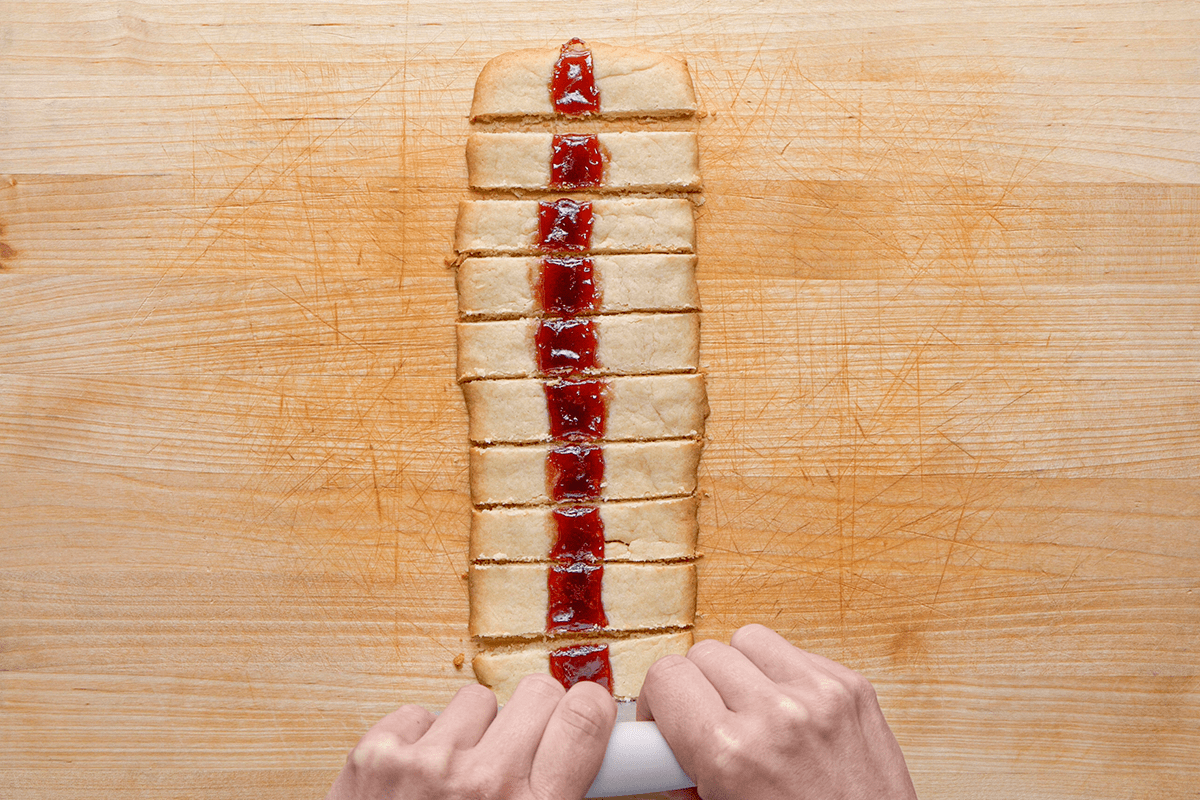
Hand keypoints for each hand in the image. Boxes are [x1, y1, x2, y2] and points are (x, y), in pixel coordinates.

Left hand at [327, 675, 615, 799]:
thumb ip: (557, 798)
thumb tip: (580, 756)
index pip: (582, 720)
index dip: (591, 707)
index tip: (586, 711)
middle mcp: (481, 783)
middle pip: (537, 693)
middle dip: (536, 715)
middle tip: (524, 746)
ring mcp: (425, 763)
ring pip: (477, 700)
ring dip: (476, 730)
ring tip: (462, 773)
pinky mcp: (376, 755)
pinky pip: (420, 714)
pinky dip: (423, 738)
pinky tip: (419, 777)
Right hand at [637, 624, 915, 799]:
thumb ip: (684, 773)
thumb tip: (662, 743)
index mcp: (732, 754)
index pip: (666, 677)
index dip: (657, 701)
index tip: (664, 721)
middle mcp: (777, 714)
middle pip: (703, 653)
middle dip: (697, 688)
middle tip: (706, 723)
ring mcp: (821, 694)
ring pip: (749, 641)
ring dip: (740, 670)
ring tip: (749, 711)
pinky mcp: (853, 687)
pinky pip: (795, 654)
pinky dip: (783, 676)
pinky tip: (789, 713)